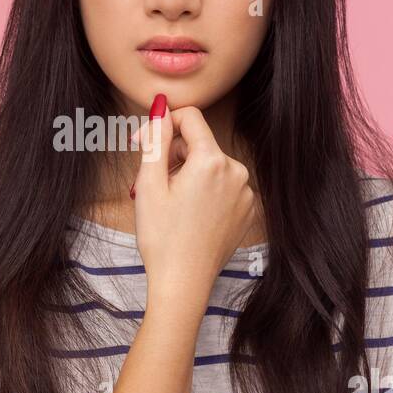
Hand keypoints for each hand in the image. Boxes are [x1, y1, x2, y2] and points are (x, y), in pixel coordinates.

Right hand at [131, 97, 257, 293]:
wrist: (183, 283)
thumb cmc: (162, 237)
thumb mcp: (149, 183)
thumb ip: (156, 139)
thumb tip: (160, 109)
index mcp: (211, 160)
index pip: (190, 118)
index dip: (164, 124)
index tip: (145, 141)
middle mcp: (236, 171)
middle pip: (200, 144)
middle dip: (173, 156)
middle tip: (150, 183)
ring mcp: (245, 192)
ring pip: (211, 166)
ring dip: (188, 175)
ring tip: (170, 203)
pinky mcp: (247, 211)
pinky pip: (223, 187)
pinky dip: (205, 193)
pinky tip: (189, 215)